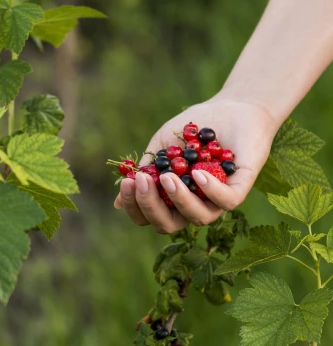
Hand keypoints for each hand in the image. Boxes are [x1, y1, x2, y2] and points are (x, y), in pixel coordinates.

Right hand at [114, 99, 279, 233]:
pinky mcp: (240, 188)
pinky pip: (226, 202)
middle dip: (150, 207)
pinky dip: (210, 190)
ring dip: (178, 199)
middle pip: (168, 225)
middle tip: (143, 181)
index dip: (134, 206)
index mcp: (171, 199)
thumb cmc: (190, 129)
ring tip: (168, 176)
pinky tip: (197, 174)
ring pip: (197, 217)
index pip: (148, 217)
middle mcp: (193, 205)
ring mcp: (217, 200)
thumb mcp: (161, 148)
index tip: (127, 182)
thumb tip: (117, 203)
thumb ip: (144, 172)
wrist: (228, 108)